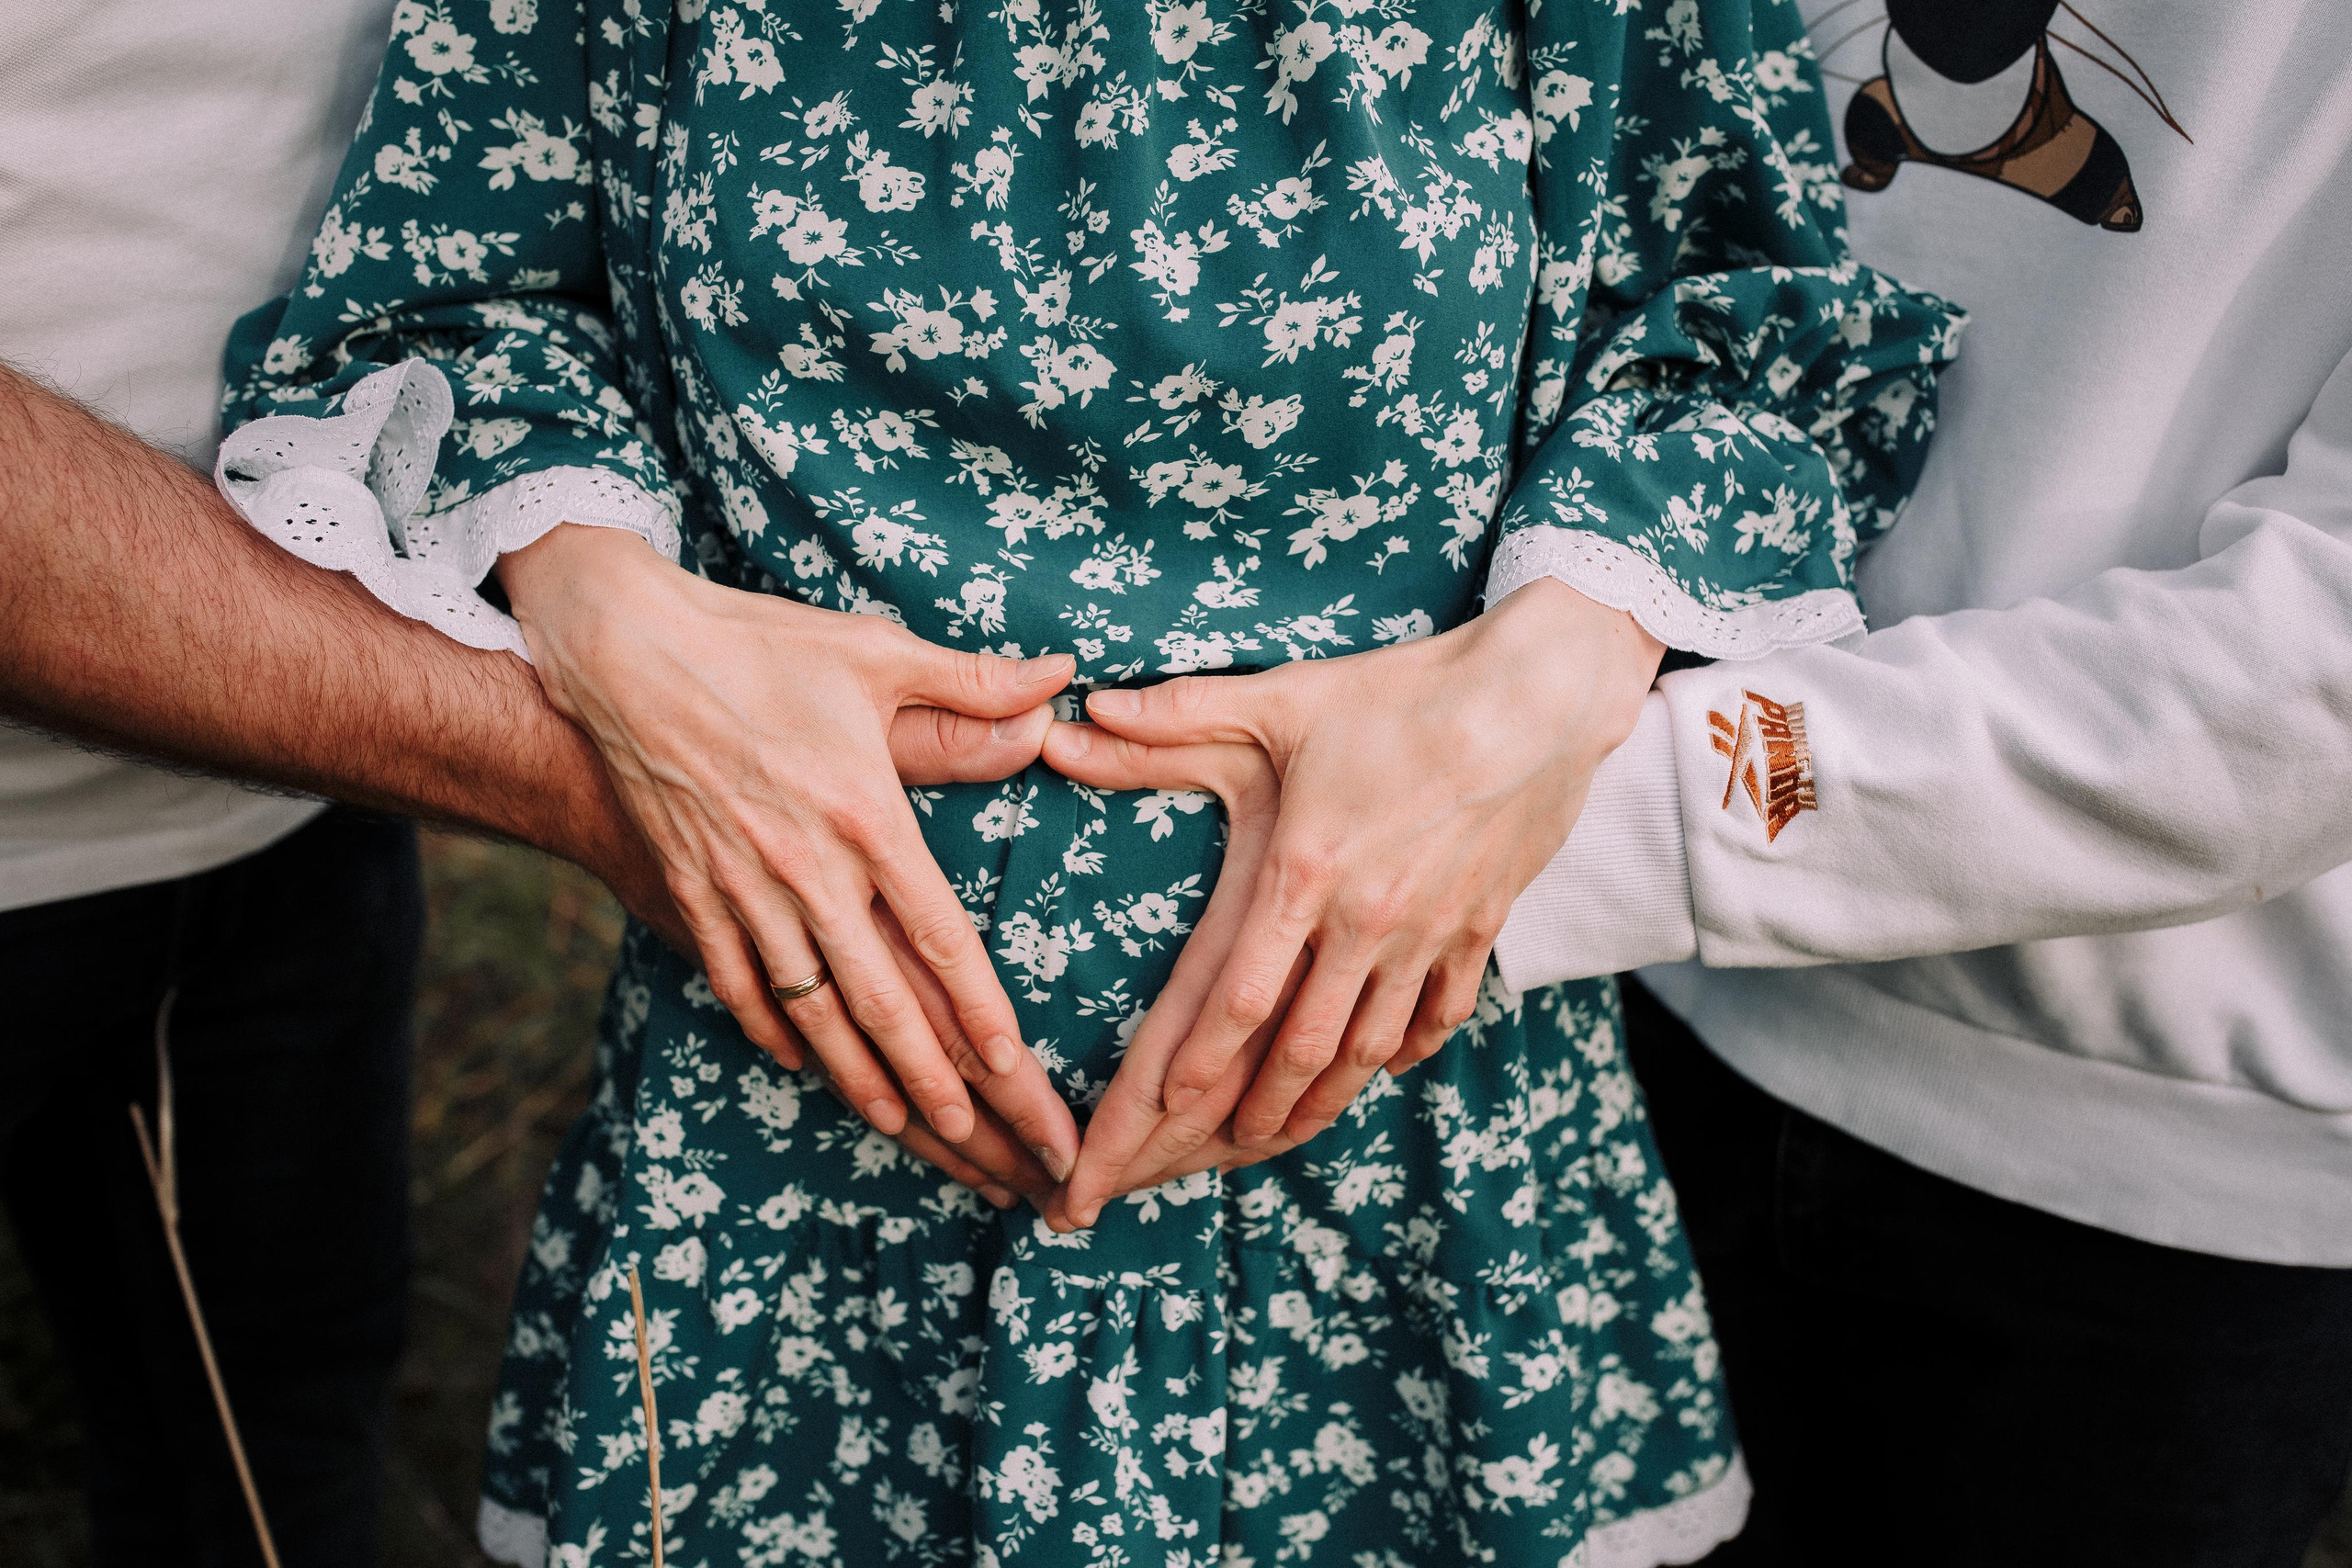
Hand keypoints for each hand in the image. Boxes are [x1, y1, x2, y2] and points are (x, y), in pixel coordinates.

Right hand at [566, 696, 1080, 1202]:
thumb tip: (1062, 678)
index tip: (1014, 1066)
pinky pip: (736, 981)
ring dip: (859, 1076)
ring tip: (904, 1127)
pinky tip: (800, 1063)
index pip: (940, 936)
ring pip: (811, 1007)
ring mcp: (744, 887)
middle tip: (981, 1137)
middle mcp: (808, 868)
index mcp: (866, 817)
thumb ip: (974, 683)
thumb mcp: (876, 652)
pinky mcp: (691, 889)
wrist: (620, 652)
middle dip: (935, 1078)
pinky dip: (771, 1028)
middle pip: (882, 997)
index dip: (979, 1009)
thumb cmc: (758, 646)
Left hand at [1044, 578, 1661, 1225]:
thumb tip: (1081, 714)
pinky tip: (1383, 1067)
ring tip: (1283, 1134)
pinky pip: (1440, 1015)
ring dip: (1324, 1100)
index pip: (1238, 996)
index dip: (1197, 1064)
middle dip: (1252, 1112)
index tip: (1160, 1112)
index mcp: (1305, 871)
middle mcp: (1366, 920)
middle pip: (1302, 1047)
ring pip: (1370, 1048)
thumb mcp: (1283, 698)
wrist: (1542, 697)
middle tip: (1215, 1150)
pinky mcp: (1480, 929)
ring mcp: (1430, 933)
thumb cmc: (1402, 692)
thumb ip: (1177, 716)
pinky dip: (1406, 1051)